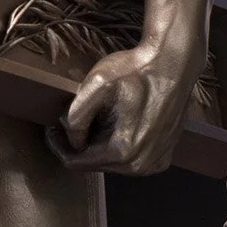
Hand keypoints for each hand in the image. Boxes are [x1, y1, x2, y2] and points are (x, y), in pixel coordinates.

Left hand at [54, 32, 203, 175]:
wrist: (173, 62)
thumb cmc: (137, 70)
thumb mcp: (97, 85)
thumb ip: (76, 117)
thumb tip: (72, 138)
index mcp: (122, 152)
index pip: (75, 162)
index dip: (59, 144)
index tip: (53, 127)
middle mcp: (140, 165)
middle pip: (94, 164)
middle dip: (82, 143)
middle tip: (79, 116)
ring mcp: (154, 162)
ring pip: (112, 162)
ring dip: (102, 143)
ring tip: (103, 115)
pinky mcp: (163, 155)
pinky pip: (131, 158)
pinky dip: (121, 144)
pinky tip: (122, 122)